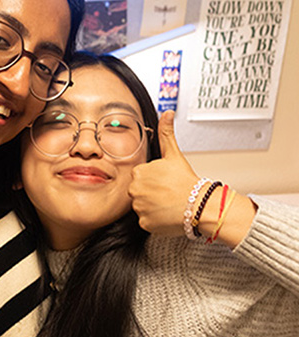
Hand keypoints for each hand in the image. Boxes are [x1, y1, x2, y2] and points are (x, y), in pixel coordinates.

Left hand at [128, 110, 198, 235]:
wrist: (201, 205)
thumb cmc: (187, 181)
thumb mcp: (174, 154)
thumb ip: (166, 133)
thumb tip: (167, 113)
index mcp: (138, 172)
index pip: (141, 177)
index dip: (154, 179)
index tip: (165, 182)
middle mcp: (134, 190)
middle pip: (139, 191)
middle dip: (151, 193)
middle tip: (168, 193)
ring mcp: (139, 208)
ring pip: (142, 206)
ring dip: (153, 206)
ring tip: (168, 203)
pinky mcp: (145, 223)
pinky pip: (146, 221)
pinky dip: (155, 220)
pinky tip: (166, 214)